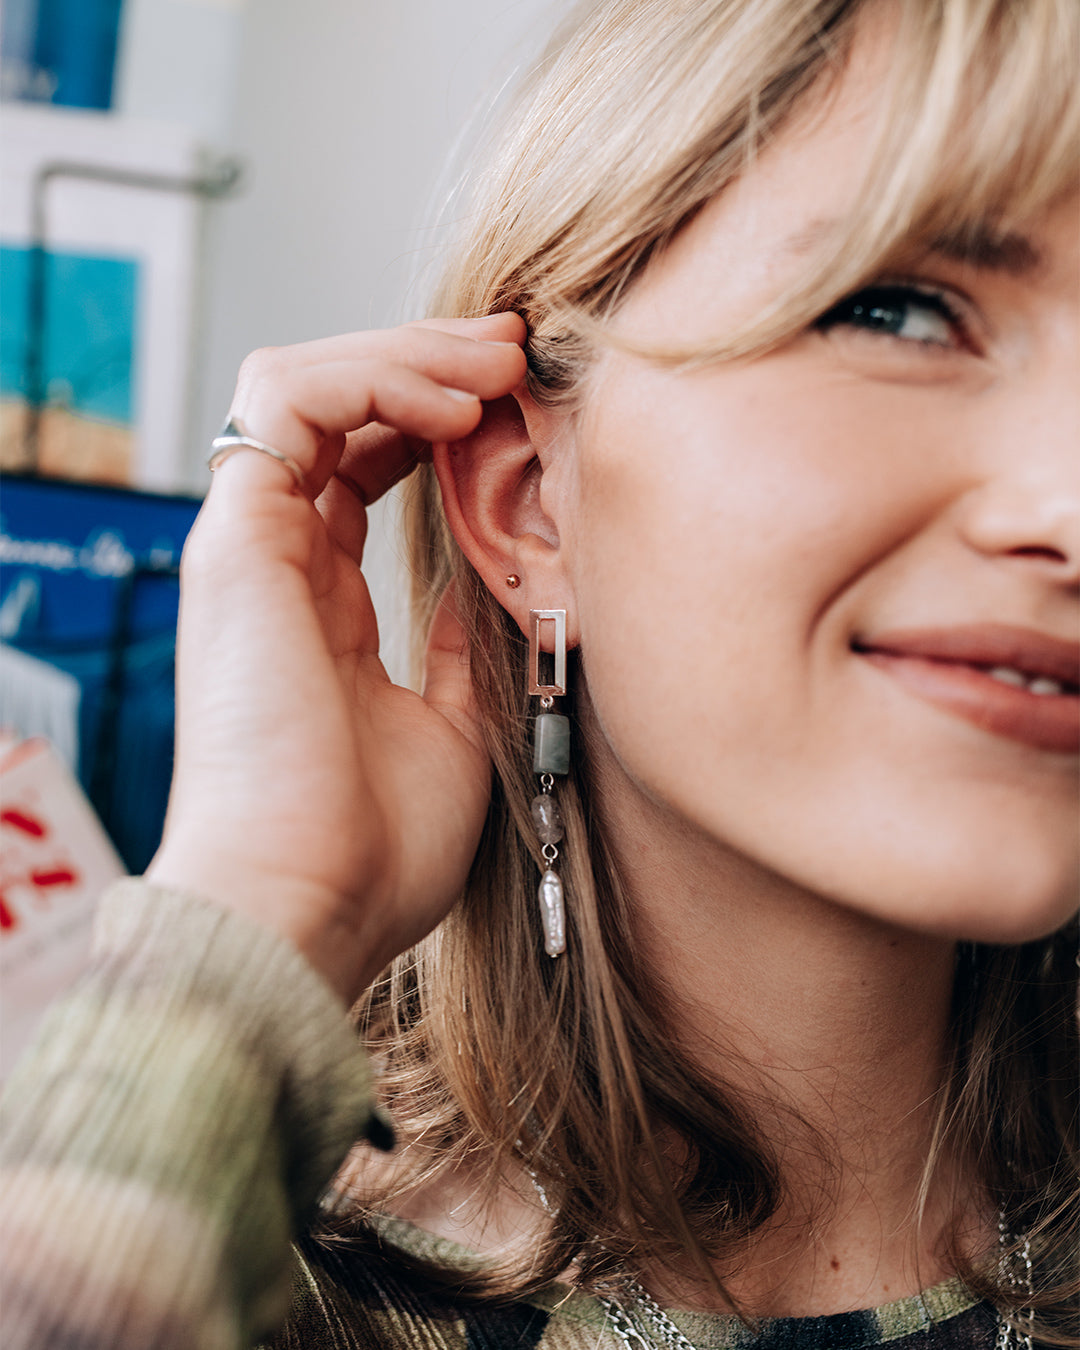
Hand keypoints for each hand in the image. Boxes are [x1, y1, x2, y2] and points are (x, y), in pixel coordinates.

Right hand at [147, 314, 527, 1003]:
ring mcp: (253, 546)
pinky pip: (285, 402)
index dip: (437, 420)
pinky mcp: (237, 538)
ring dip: (406, 354)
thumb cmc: (377, 846)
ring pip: (306, 384)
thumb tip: (492, 589)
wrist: (312, 904)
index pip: (366, 469)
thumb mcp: (453, 729)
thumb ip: (459, 649)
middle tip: (518, 349)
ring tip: (495, 362)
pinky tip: (448, 403)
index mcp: (325, 607)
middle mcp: (281, 563)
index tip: (521, 405)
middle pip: (339, 413)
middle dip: (432, 363)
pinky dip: (369, 377)